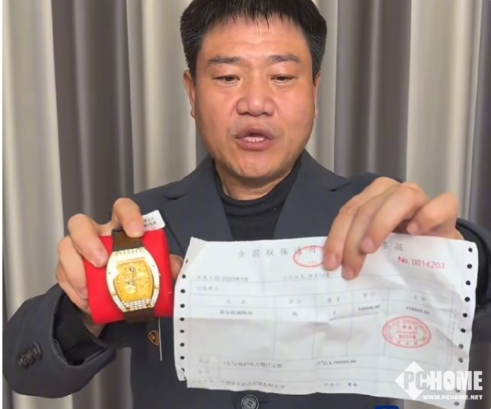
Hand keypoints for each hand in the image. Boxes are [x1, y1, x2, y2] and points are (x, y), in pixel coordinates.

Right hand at [56, 198, 183, 333]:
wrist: (116, 303)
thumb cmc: (136, 276)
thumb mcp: (156, 271)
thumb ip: (168, 267)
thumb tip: (174, 267)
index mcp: (120, 229)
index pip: (122, 209)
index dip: (128, 215)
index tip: (137, 232)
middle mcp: (97, 235)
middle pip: (81, 224)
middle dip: (88, 241)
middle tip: (102, 262)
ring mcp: (78, 251)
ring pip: (65, 246)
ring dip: (75, 268)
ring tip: (89, 289)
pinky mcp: (67, 271)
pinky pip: (62, 274)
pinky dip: (73, 289)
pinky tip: (86, 301)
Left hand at [323, 177, 462, 279]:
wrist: (440, 253)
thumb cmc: (403, 249)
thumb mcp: (375, 248)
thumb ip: (356, 249)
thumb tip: (333, 265)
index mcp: (373, 197)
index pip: (349, 212)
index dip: (337, 237)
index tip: (331, 263)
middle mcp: (393, 192)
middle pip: (368, 208)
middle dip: (353, 240)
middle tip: (350, 268)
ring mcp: (421, 197)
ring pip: (399, 199)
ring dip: (380, 224)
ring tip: (370, 249)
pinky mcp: (446, 208)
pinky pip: (439, 205)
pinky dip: (425, 217)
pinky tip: (414, 232)